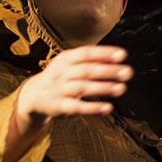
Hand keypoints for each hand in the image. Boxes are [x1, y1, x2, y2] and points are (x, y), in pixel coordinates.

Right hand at [16, 46, 131, 126]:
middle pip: (87, 70)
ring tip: (121, 88)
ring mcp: (60, 89)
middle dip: (108, 71)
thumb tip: (119, 56)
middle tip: (128, 72)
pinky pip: (77, 107)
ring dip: (103, 88)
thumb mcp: (70, 64)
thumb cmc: (60, 77)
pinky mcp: (60, 106)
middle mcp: (62, 73)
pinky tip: (108, 108)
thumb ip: (91, 60)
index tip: (123, 55)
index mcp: (66, 59)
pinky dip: (92, 108)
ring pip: (82, 87)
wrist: (34, 95)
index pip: (86, 53)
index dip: (104, 53)